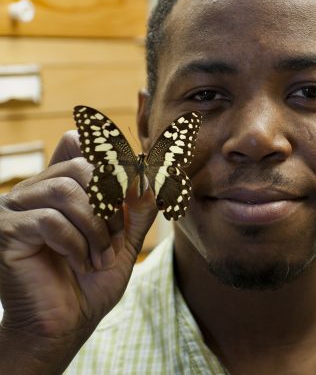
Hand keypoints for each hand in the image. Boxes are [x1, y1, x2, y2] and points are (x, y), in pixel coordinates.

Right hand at [0, 131, 156, 371]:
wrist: (67, 324)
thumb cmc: (93, 280)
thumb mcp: (125, 237)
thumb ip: (138, 205)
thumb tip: (149, 172)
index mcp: (60, 185)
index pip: (79, 144)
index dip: (110, 160)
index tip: (132, 189)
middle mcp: (35, 189)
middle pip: (80, 167)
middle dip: (110, 204)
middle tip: (118, 240)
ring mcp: (15, 208)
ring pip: (65, 191)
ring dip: (95, 226)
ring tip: (101, 257)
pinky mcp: (6, 231)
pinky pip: (49, 220)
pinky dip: (75, 244)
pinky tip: (80, 264)